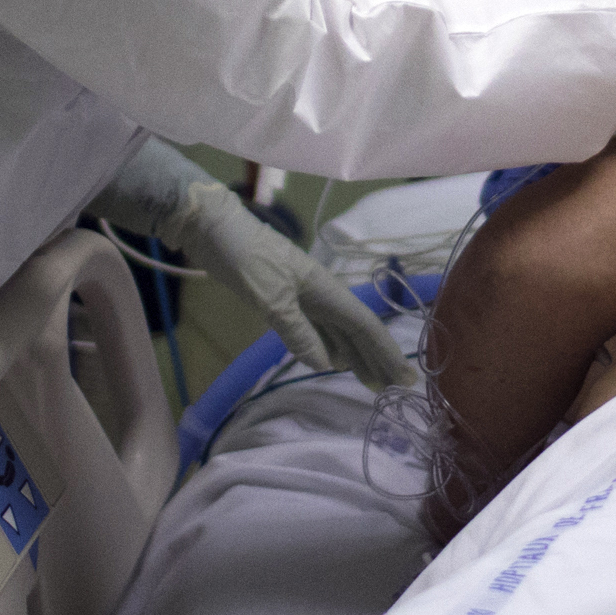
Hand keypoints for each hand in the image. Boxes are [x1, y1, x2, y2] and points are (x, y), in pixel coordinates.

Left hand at [92, 140, 414, 389]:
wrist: (210, 226)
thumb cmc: (242, 256)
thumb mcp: (269, 296)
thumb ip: (297, 331)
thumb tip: (326, 365)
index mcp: (324, 289)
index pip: (364, 325)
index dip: (386, 352)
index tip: (406, 378)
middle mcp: (321, 293)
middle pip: (356, 330)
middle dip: (377, 357)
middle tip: (394, 388)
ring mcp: (302, 295)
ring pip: (338, 330)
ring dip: (356, 355)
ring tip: (370, 380)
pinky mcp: (282, 298)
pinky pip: (317, 327)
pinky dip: (329, 345)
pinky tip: (332, 360)